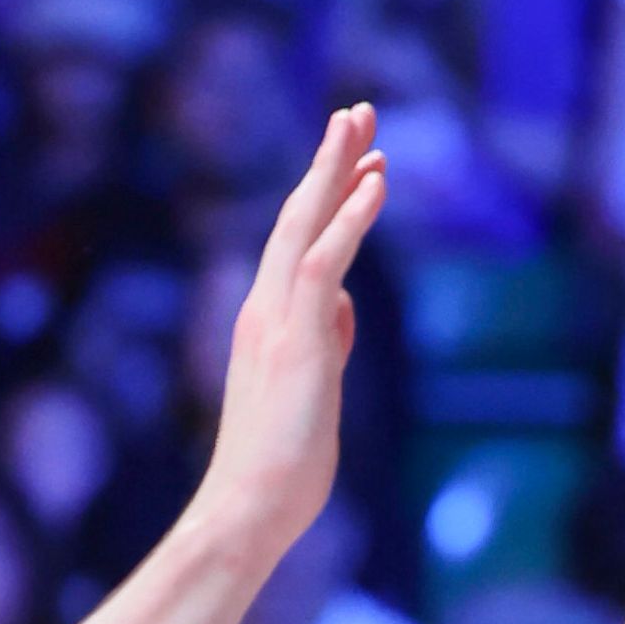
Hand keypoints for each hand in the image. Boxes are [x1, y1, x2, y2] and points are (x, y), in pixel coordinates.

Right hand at [196, 102, 384, 565]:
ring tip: (362, 122)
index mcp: (268, 322)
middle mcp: (264, 309)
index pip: (301, 244)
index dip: (331, 197)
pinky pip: (324, 262)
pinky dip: (349, 218)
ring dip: (336, 169)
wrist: (248, 511)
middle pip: (298, 216)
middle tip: (356, 112)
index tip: (364, 161)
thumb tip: (345, 309)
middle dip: (329, 161)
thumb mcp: (314, 393)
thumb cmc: (281, 470)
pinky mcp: (296, 338)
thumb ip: (326, 344)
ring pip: (305, 224)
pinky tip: (376, 182)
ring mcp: (277, 320)